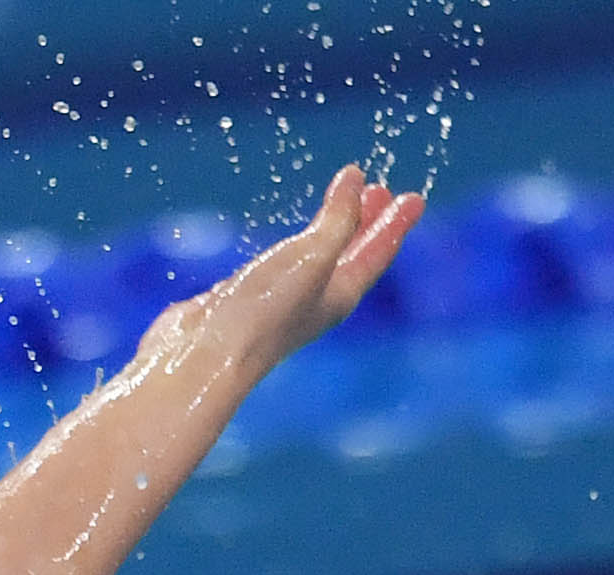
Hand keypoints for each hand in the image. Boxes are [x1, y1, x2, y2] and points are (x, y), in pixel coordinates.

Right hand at [157, 164, 425, 374]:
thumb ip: (337, 217)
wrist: (200, 356)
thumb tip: (355, 178)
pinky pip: (280, 267)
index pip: (377, 253)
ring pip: (316, 261)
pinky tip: (281, 247)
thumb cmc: (262, 310)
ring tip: (335, 209)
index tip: (414, 198)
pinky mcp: (243, 301)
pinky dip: (291, 248)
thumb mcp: (312, 255)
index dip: (395, 224)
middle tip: (379, 194)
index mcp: (340, 295)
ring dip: (330, 233)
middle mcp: (314, 302)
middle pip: (352, 257)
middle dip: (367, 225)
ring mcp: (277, 303)